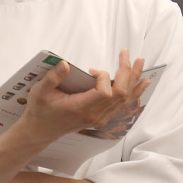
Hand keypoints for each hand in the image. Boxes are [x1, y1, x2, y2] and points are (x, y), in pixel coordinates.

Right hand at [22, 49, 148, 140]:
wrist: (41, 129)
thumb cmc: (40, 109)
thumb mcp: (41, 91)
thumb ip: (53, 77)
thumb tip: (65, 63)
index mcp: (81, 108)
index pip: (105, 93)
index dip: (103, 77)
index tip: (91, 70)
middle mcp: (95, 115)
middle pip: (120, 94)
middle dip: (126, 71)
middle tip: (126, 53)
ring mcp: (100, 117)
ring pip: (125, 99)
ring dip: (134, 79)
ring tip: (140, 63)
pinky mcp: (102, 117)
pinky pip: (123, 105)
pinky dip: (134, 92)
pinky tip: (142, 83)